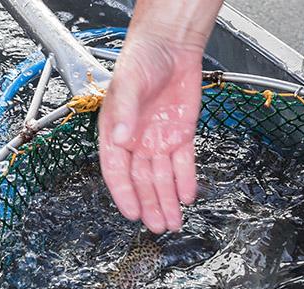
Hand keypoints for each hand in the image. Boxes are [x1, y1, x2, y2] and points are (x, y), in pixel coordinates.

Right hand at [98, 35, 202, 232]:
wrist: (170, 46)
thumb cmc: (140, 60)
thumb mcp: (128, 84)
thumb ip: (124, 112)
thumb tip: (120, 138)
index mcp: (115, 132)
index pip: (117, 170)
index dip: (124, 193)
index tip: (132, 212)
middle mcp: (136, 141)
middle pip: (142, 181)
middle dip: (150, 205)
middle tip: (157, 227)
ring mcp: (159, 140)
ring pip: (163, 177)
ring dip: (167, 200)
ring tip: (172, 222)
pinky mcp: (181, 135)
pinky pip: (184, 163)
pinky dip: (186, 181)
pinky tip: (187, 197)